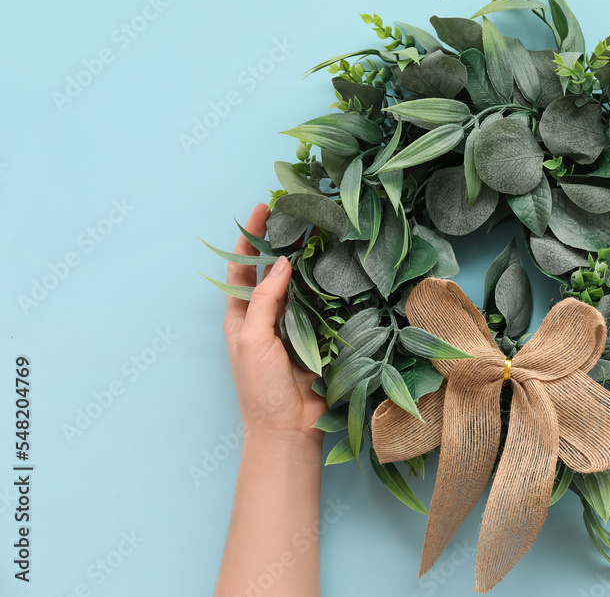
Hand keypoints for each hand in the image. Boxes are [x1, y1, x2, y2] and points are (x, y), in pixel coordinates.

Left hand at [222, 203, 326, 448]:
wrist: (289, 429)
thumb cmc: (260, 387)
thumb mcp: (253, 339)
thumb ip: (265, 299)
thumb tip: (281, 262)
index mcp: (241, 315)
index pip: (242, 266)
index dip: (250, 237)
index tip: (263, 208)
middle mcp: (266, 315)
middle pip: (274, 269)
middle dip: (284, 241)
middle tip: (300, 213)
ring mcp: (294, 325)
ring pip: (301, 284)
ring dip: (310, 261)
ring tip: (322, 231)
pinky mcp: (318, 337)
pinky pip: (324, 305)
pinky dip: (330, 286)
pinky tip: (340, 268)